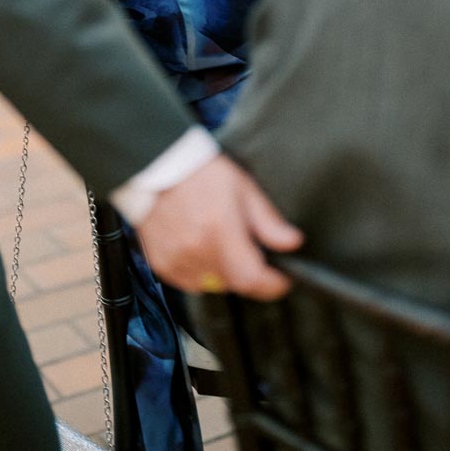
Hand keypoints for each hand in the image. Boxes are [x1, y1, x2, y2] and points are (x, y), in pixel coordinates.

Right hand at [137, 155, 302, 299]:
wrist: (156, 166)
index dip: (273, 284)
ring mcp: (177, 261)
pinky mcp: (162, 265)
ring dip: (223, 271)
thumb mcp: (242, 187)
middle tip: (245, 246)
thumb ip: (268, 220)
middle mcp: (197, 251)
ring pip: (212, 285)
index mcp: (220, 231)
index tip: (282, 279)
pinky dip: (200, 271)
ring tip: (217, 239)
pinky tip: (197, 244)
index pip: (253, 279)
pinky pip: (190, 282)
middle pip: (235, 283)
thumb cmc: (201, 173)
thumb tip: (293, 242)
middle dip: (247, 272)